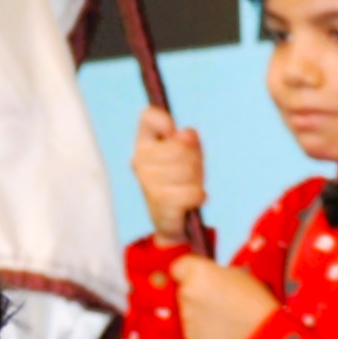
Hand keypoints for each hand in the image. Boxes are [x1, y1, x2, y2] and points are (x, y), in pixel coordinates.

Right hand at [130, 103, 207, 242]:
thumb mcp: (189, 155)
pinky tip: (193, 200)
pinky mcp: (158, 202)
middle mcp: (139, 160)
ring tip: (191, 187)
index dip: (165, 122)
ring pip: (186, 169)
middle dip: (194, 159)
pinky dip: (198, 196)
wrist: (171, 221)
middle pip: (178, 145)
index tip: (172, 134)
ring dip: (197, 180)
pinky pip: (191, 192)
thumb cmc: (180, 182)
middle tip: (192, 172)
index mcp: (144, 144)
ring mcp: (146, 182)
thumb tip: (184, 135)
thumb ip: (188, 140)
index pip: (148, 117)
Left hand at [170, 255, 277, 338]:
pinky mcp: (190, 338)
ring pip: (187, 312)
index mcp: (198, 272)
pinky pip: (193, 332)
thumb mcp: (237, 275)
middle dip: (195, 295)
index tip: (196, 279)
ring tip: (224, 320)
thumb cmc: (256, 303)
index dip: (187, 274)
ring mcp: (186, 317)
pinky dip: (203, 333)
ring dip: (200, 315)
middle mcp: (187, 292)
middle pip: (183, 291)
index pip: (178, 268)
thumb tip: (206, 279)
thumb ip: (213, 274)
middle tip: (218, 302)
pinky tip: (222, 333)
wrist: (262, 337)